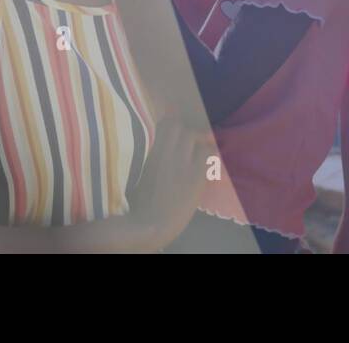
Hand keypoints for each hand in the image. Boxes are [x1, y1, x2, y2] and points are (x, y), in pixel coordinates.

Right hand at [132, 119, 212, 244]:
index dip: (171, 127)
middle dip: (184, 134)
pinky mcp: (196, 175)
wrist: (152, 223)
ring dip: (196, 143)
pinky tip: (206, 164)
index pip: (166, 125)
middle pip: (180, 128)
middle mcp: (166, 153)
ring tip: (196, 155)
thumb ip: (148, 155)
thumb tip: (155, 144)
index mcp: (150, 152)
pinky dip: (209, 154)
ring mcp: (182, 163)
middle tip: (186, 147)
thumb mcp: (139, 172)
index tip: (173, 135)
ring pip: (194, 137)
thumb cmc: (140, 202)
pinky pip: (209, 153)